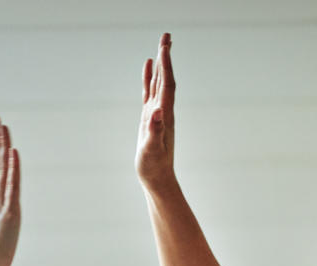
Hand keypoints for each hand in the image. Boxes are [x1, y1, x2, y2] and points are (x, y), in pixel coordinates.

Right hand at [135, 33, 175, 188]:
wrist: (158, 178)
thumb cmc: (154, 166)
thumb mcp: (153, 149)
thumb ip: (155, 130)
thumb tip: (157, 112)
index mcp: (165, 114)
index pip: (167, 84)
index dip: (166, 65)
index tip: (165, 47)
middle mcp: (164, 110)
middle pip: (166, 78)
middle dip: (166, 57)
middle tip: (166, 36)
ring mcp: (157, 112)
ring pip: (159, 82)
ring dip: (161, 63)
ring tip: (161, 44)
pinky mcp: (150, 117)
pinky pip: (150, 92)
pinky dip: (149, 77)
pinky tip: (148, 67)